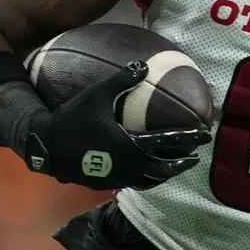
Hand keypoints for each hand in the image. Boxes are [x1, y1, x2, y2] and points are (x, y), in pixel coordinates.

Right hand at [25, 60, 209, 189]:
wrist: (45, 147)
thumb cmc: (72, 119)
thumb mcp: (97, 95)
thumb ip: (122, 80)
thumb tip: (144, 65)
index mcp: (130, 145)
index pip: (168, 141)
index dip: (189, 137)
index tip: (204, 134)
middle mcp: (129, 165)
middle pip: (166, 167)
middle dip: (184, 160)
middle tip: (197, 155)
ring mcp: (118, 178)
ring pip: (152, 181)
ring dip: (168, 173)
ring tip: (178, 167)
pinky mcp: (107, 184)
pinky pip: (136, 184)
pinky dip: (149, 180)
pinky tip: (149, 174)